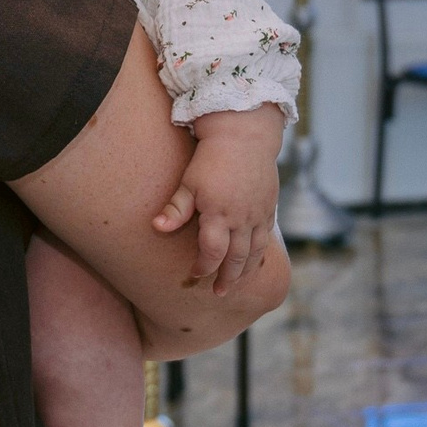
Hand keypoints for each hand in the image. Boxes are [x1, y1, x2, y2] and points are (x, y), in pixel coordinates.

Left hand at [152, 105, 286, 294]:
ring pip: (254, 252)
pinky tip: (253, 260)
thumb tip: (156, 227)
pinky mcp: (269, 206)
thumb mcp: (189, 181)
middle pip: (236, 259)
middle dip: (227, 278)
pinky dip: (259, 253)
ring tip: (237, 283)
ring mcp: (258, 214)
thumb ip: (176, 208)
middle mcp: (242, 218)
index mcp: (219, 214)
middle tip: (219, 293)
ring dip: (245, 271)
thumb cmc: (212, 157)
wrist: (245, 133)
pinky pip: (266, 237)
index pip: (212, 252)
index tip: (195, 274)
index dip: (203, 266)